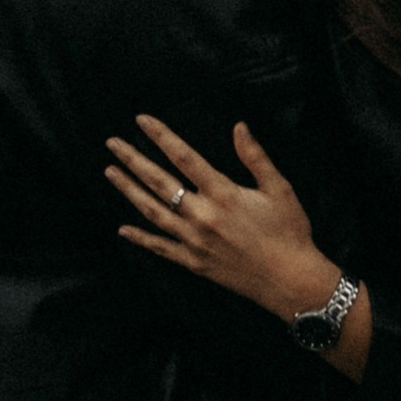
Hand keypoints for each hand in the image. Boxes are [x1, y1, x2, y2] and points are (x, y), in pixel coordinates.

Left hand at [105, 114, 339, 323]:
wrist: (290, 280)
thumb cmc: (289, 232)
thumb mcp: (279, 189)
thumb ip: (255, 157)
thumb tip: (239, 127)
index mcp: (223, 194)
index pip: (184, 157)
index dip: (161, 136)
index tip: (142, 120)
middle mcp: (202, 215)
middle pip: (159, 182)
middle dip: (133, 160)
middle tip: (112, 144)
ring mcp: (194, 241)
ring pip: (152, 211)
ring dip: (129, 190)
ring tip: (110, 172)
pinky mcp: (193, 262)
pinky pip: (160, 248)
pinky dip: (140, 238)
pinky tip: (122, 229)